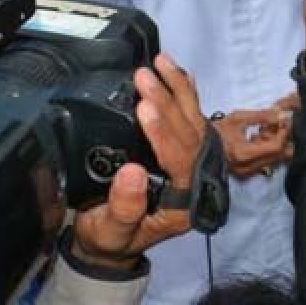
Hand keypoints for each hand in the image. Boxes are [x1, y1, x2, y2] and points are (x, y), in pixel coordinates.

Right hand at [68, 55, 205, 270]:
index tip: (143, 108)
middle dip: (167, 102)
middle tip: (143, 76)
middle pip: (190, 134)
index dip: (164, 133)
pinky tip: (178, 72)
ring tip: (160, 62)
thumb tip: (132, 172)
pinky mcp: (182, 151)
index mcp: (184, 202)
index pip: (181, 161)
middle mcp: (195, 180)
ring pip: (194, 121)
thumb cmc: (110, 239)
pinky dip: (185, 93)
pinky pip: (190, 119)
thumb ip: (124, 209)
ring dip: (178, 89)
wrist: (111, 242)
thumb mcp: (110, 232)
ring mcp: (191, 164)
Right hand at [212, 104, 293, 177]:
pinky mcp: (247, 174)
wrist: (201, 145)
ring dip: (275, 146)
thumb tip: (281, 114)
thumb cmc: (219, 130)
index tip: (284, 121)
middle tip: (276, 127)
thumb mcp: (239, 118)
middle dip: (282, 140)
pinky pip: (266, 163)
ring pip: (275, 161)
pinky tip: (258, 140)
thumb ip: (261, 116)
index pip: (275, 146)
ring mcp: (248, 173)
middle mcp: (248, 167)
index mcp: (245, 153)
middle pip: (279, 156)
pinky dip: (268, 151)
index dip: (284, 133)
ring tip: (264, 132)